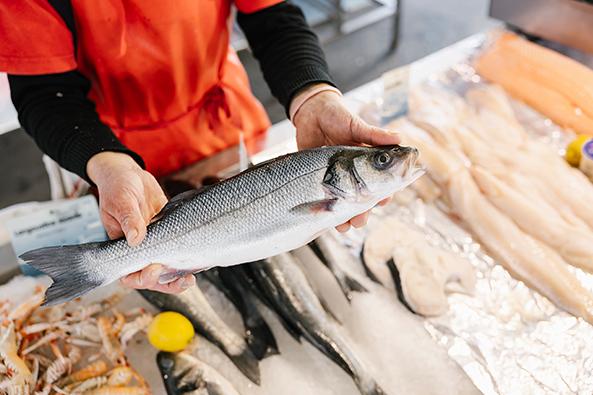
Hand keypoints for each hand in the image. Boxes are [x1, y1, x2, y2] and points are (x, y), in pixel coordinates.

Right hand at [87, 152, 195, 292]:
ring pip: (167, 266)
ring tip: (191, 278)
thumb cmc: (117, 187)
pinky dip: (188, 256)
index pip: (129, 274)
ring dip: (179, 275)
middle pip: (152, 276)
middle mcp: (139, 248)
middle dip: (167, 283)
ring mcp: (156, 241)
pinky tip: (200, 257)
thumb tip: (136, 239)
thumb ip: (129, 219)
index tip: (153, 269)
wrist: (129, 173)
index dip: (142, 278)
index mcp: (121, 246)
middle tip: (183, 280)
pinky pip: (178, 248)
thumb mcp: (120, 201)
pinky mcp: (170, 231)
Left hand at [292, 84, 399, 231]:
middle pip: (364, 200)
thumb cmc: (337, 116)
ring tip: (346, 225)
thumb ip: (375, 135)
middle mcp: (355, 174)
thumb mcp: (356, 125)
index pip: (382, 183)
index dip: (385, 194)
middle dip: (364, 212)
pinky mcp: (320, 180)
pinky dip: (330, 215)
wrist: (311, 113)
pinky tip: (333, 223)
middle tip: (361, 219)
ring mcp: (337, 179)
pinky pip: (327, 202)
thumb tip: (400, 138)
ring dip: (348, 218)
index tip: (383, 201)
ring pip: (347, 205)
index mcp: (368, 161)